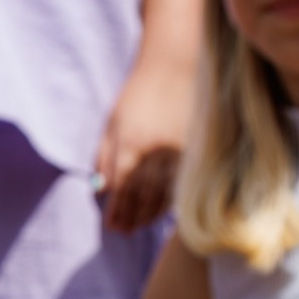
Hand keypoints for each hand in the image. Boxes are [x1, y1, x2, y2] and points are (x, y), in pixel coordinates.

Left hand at [94, 59, 191, 232]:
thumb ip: (105, 158)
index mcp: (132, 146)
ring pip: (164, 194)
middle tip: (124, 232)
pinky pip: (182, 182)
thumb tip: (100, 190)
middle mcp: (156, 153)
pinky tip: (162, 210)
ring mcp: (180, 152)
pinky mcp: (198, 150)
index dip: (116, 211)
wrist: (177, 66)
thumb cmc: (140, 94)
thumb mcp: (113, 123)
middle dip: (131, 217)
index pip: (122, 190)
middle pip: (143, 197)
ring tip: (138, 226)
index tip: (111, 226)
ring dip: (149, 214)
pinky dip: (170, 199)